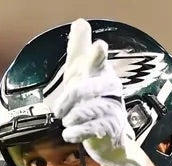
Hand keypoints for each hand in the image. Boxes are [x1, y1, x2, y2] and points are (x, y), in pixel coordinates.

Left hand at [53, 18, 162, 165]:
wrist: (107, 136)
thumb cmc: (92, 99)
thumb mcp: (81, 73)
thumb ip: (79, 49)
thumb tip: (80, 22)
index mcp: (101, 72)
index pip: (98, 60)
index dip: (96, 55)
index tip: (98, 47)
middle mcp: (110, 88)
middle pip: (85, 88)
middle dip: (69, 99)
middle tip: (58, 110)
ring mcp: (112, 108)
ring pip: (87, 110)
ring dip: (72, 117)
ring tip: (68, 121)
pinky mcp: (112, 128)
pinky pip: (91, 129)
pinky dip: (75, 133)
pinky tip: (69, 134)